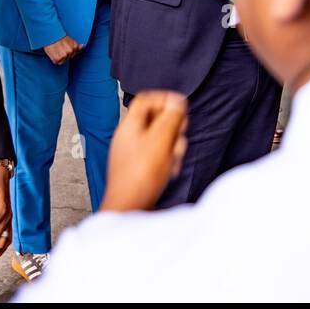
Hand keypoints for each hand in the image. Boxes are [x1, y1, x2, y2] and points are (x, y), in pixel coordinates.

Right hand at [44, 35, 81, 65]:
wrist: (49, 34)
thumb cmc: (58, 37)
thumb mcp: (70, 39)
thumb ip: (77, 45)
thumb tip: (82, 46)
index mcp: (75, 46)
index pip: (73, 54)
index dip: (66, 51)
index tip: (63, 47)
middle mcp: (71, 51)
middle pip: (68, 58)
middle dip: (63, 55)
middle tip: (58, 48)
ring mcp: (65, 55)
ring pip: (62, 61)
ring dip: (58, 57)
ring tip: (55, 50)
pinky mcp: (58, 58)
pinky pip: (56, 62)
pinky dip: (53, 59)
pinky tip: (52, 52)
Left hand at [101, 92, 187, 212]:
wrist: (128, 209)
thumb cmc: (141, 177)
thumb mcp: (161, 141)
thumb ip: (170, 118)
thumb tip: (177, 101)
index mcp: (130, 126)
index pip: (146, 99)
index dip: (165, 99)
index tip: (181, 108)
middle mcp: (128, 137)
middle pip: (155, 119)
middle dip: (173, 126)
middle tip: (180, 134)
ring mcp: (132, 153)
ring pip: (159, 138)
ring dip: (172, 145)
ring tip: (174, 159)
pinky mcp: (138, 168)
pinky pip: (157, 155)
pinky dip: (167, 159)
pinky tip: (170, 171)